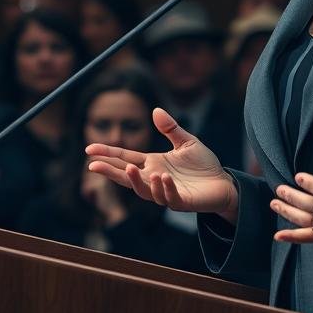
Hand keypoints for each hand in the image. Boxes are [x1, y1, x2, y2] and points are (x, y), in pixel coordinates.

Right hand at [86, 108, 238, 223]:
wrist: (223, 183)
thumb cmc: (202, 165)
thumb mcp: (186, 142)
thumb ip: (170, 128)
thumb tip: (155, 110)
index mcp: (152, 164)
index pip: (125, 158)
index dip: (108, 153)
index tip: (89, 149)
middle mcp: (154, 178)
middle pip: (127, 176)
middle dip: (110, 171)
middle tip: (93, 165)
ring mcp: (165, 192)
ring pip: (144, 191)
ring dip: (137, 181)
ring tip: (130, 168)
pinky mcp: (180, 201)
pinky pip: (168, 197)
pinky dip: (164, 188)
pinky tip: (163, 177)